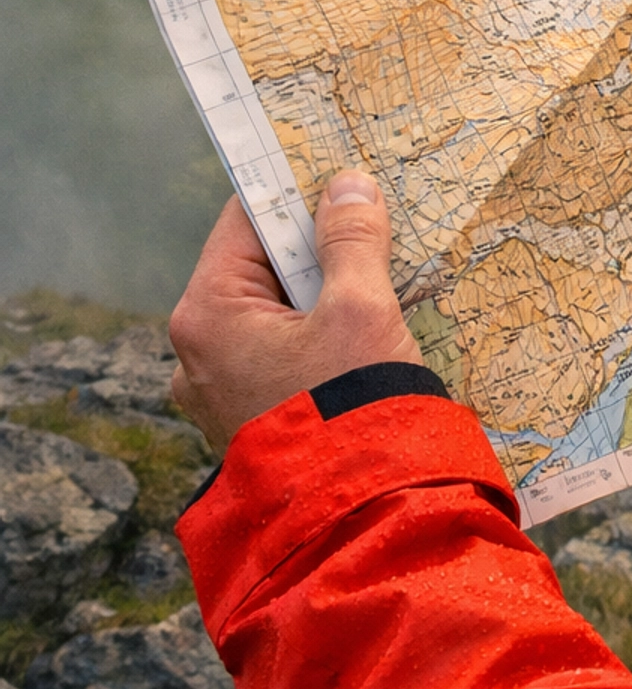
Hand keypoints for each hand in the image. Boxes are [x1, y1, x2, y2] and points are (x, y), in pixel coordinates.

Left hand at [169, 171, 421, 457]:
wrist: (360, 518)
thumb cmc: (352, 408)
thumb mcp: (360, 309)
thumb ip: (351, 240)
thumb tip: (347, 186)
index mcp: (207, 315)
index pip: (246, 220)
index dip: (296, 192)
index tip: (339, 170)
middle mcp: (196, 353)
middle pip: (260, 267)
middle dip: (316, 246)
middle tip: (372, 223)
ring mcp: (218, 393)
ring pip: (273, 313)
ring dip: (322, 292)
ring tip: (378, 278)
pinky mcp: (248, 420)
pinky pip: (279, 354)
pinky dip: (317, 336)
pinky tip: (362, 333)